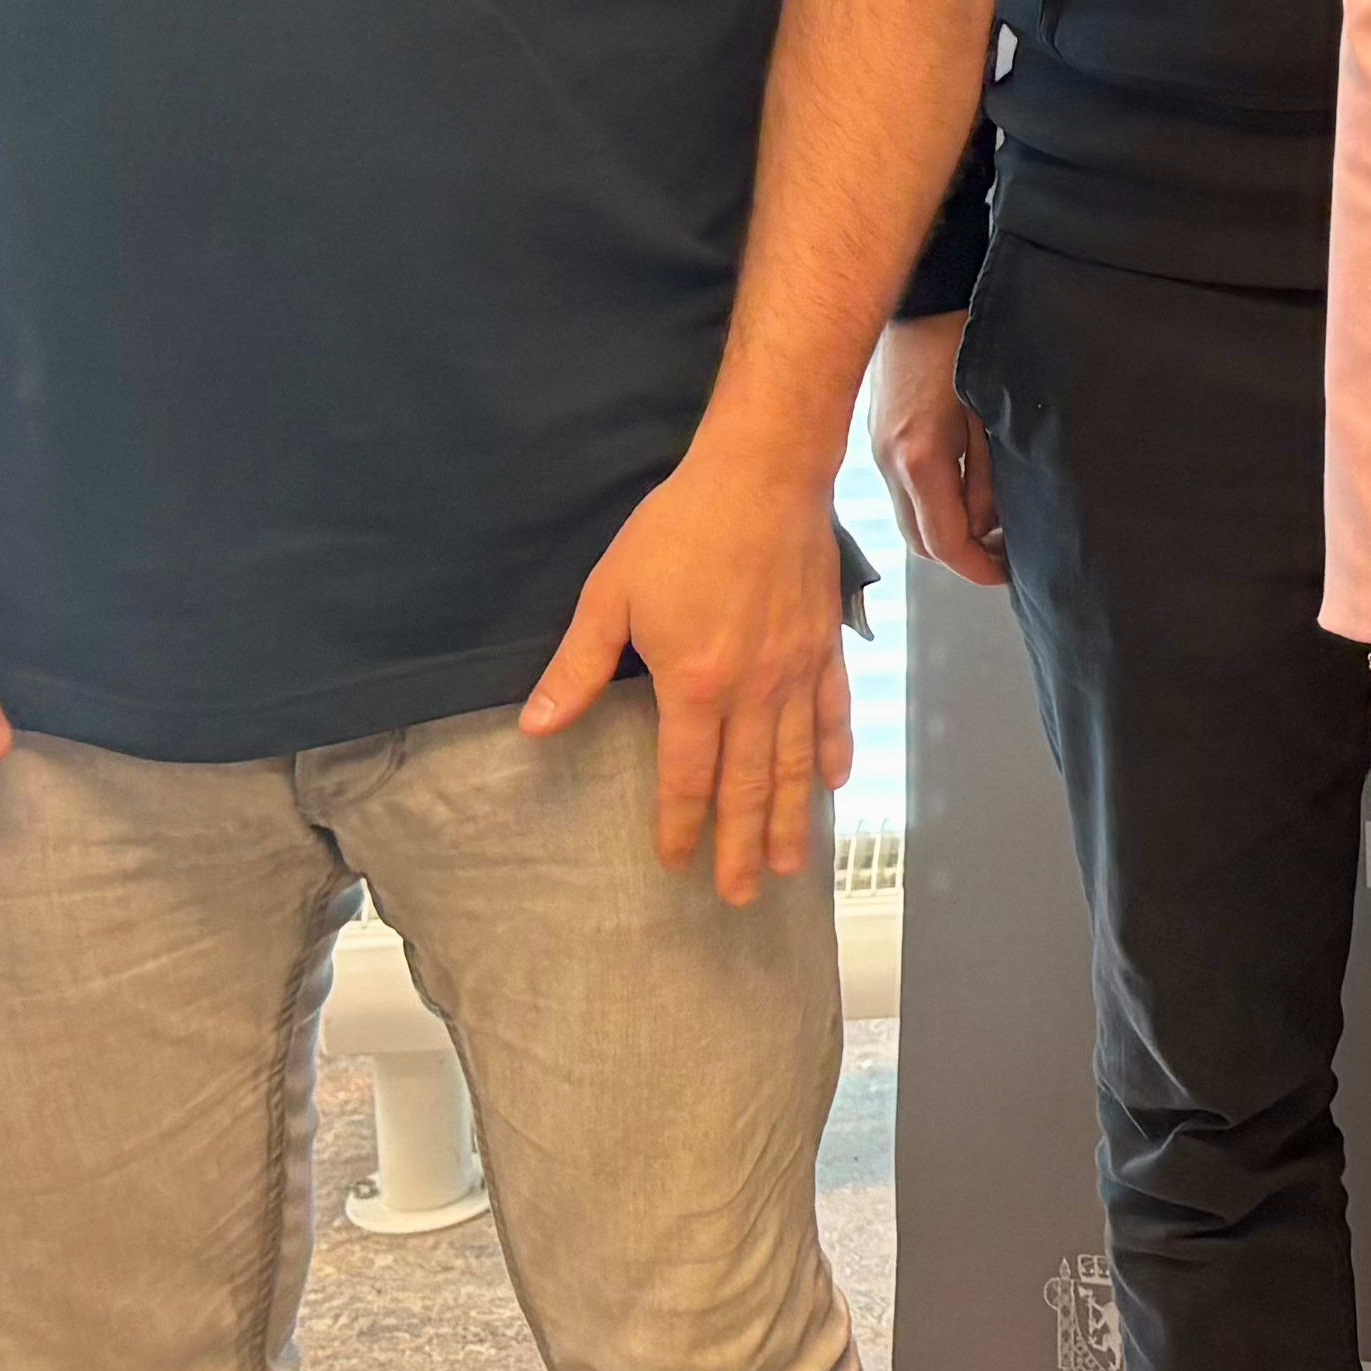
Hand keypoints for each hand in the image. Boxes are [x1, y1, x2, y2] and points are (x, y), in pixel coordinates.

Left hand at [524, 447, 850, 904]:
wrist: (763, 476)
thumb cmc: (679, 529)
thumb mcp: (611, 594)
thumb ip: (578, 668)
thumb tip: (536, 728)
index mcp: (694, 686)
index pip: (685, 776)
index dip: (680, 825)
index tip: (677, 863)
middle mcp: (752, 693)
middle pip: (748, 786)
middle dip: (744, 845)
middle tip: (743, 894)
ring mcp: (796, 672)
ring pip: (795, 763)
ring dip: (793, 818)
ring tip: (792, 865)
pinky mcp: (824, 646)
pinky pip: (833, 712)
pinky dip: (833, 750)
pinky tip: (833, 781)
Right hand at [869, 313, 1003, 583]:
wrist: (922, 298)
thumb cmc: (962, 345)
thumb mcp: (991, 413)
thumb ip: (991, 476)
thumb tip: (991, 525)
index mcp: (920, 459)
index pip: (944, 542)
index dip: (978, 568)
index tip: (1007, 574)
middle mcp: (891, 464)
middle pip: (922, 542)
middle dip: (964, 556)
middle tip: (1005, 552)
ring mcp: (878, 453)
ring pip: (911, 519)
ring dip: (947, 531)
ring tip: (991, 524)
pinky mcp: (878, 439)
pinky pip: (904, 492)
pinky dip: (933, 505)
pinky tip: (965, 491)